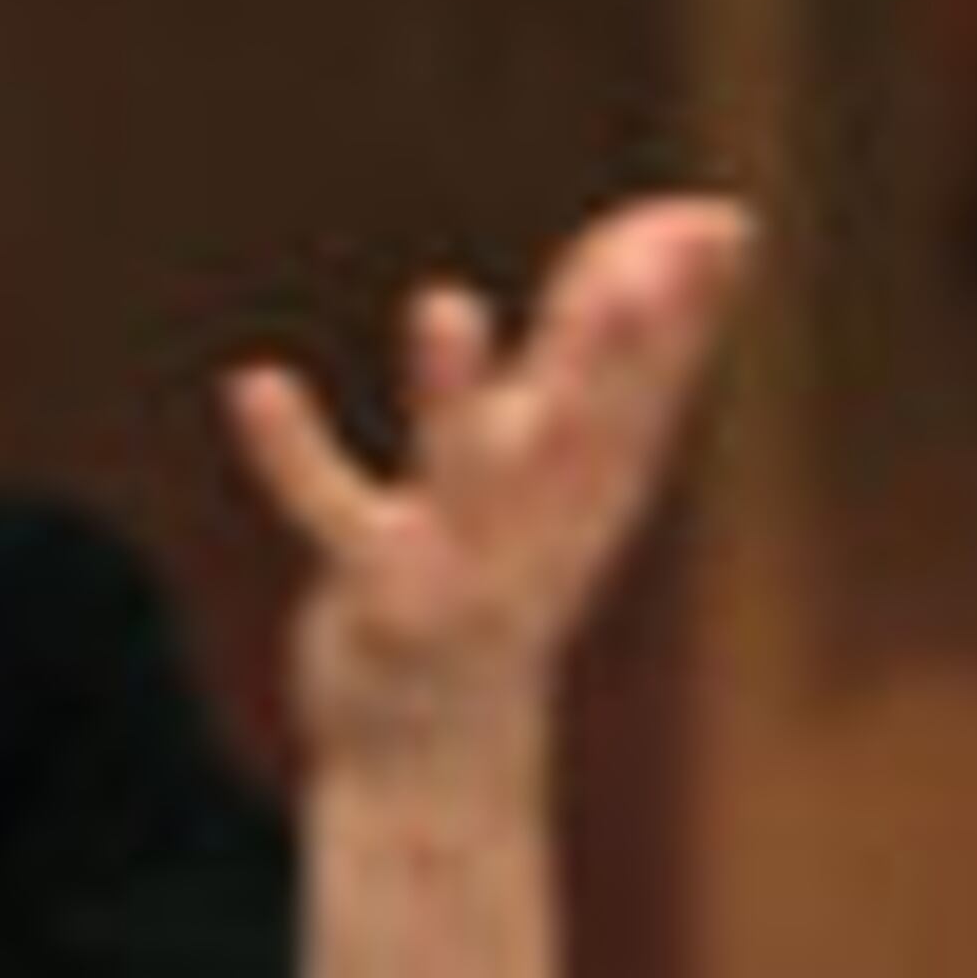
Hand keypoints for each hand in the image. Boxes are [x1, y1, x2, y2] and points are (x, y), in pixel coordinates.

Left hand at [220, 186, 753, 777]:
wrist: (441, 756)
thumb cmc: (510, 565)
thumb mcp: (573, 454)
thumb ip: (618, 334)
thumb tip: (714, 221)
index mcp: (601, 484)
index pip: (654, 384)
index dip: (685, 309)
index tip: (721, 222)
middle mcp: (548, 522)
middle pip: (587, 427)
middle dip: (614, 353)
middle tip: (642, 277)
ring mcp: (466, 565)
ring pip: (467, 471)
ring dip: (454, 390)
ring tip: (442, 302)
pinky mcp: (380, 595)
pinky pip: (333, 517)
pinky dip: (293, 454)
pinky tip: (254, 384)